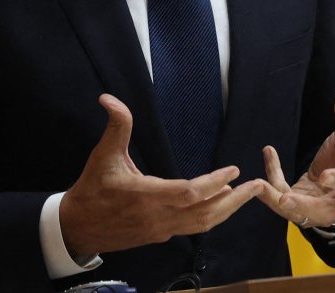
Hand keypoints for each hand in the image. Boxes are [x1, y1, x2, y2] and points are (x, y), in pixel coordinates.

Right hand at [59, 94, 264, 258]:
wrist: (77, 228)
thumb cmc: (92, 190)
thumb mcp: (103, 156)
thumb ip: (116, 127)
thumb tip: (109, 98)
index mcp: (147, 196)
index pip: (190, 193)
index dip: (214, 183)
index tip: (233, 170)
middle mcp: (159, 217)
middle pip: (206, 214)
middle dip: (234, 201)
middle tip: (257, 187)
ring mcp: (161, 230)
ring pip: (202, 225)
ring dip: (226, 210)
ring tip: (243, 194)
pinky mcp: (159, 236)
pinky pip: (192, 229)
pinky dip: (210, 217)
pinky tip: (218, 205)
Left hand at [255, 94, 334, 229]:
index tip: (324, 176)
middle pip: (321, 210)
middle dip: (303, 205)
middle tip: (285, 199)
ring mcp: (316, 212)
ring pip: (295, 212)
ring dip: (275, 199)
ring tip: (258, 184)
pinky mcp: (298, 210)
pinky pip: (281, 196)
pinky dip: (272, 178)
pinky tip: (269, 153)